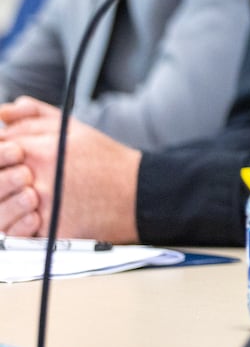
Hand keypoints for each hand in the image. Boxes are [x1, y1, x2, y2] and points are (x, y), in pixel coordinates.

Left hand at [0, 97, 140, 241]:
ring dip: (8, 205)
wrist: (139, 193)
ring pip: (2, 209)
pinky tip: (35, 217)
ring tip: (26, 200)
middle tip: (18, 181)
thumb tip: (3, 113)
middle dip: (1, 181)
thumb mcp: (73, 128)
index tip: (5, 159)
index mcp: (39, 150)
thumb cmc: (106, 160)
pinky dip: (21, 227)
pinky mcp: (49, 231)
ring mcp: (41, 206)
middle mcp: (36, 177)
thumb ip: (34, 115)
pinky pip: (19, 232)